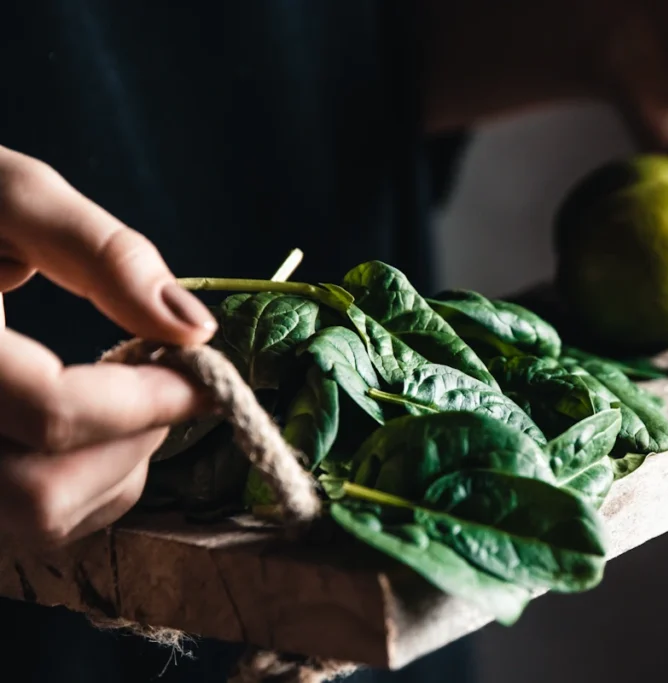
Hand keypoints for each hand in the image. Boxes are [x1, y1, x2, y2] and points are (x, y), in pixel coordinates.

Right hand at [0, 145, 216, 548]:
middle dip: (132, 440)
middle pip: (41, 493)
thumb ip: (101, 253)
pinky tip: (90, 428)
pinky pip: (24, 524)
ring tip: (127, 397)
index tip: (204, 371)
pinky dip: (84, 488)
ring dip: (115, 468)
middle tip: (165, 382)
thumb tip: (192, 327)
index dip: (147, 399)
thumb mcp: (6, 195)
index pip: (51, 414)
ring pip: (36, 522)